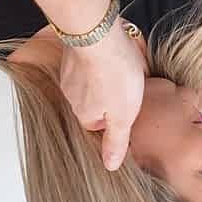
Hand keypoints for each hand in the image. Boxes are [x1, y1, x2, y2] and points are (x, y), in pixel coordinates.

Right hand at [59, 19, 148, 170]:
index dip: (119, 120)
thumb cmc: (115, 75)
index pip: (100, 127)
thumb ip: (117, 141)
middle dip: (112, 100)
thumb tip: (110, 167)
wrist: (98, 34)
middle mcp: (71, 96)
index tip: (131, 111)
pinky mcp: (74, 53)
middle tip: (131, 90)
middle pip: (95, 105)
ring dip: (107, 80)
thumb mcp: (123, 116)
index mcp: (84, 114)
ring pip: (92, 84)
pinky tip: (114, 57)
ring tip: (124, 72)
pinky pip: (89, 64)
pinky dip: (100, 63)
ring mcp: (70, 73)